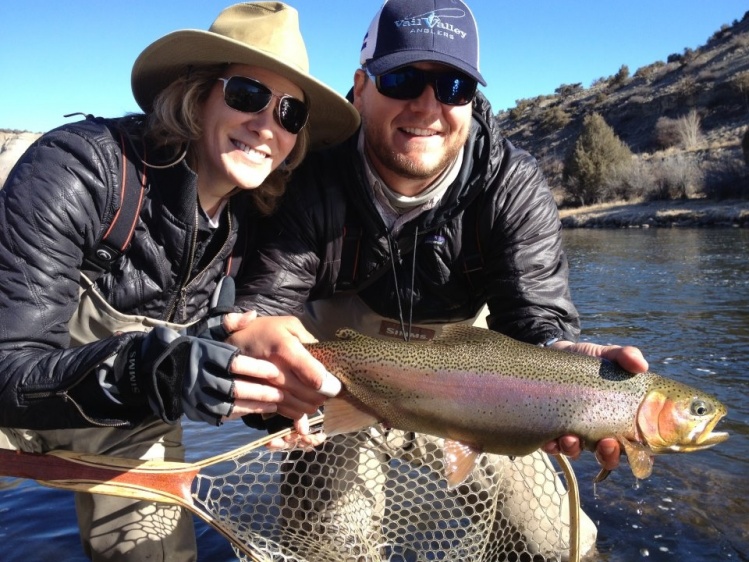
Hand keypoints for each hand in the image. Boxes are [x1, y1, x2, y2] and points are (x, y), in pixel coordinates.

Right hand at [115, 326, 286, 425]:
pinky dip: (241, 413)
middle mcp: (199, 376)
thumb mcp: (208, 329)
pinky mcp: (196, 410)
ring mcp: (196, 396)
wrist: (162, 368)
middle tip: (281, 391)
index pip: (234, 363)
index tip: (275, 370)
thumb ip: (230, 322)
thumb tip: (252, 315)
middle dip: (260, 391)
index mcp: (205, 354)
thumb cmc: (195, 346)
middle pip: (234, 387)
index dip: (256, 368)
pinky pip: (221, 415)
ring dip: (254, 405)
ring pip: (229, 405)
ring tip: (275, 402)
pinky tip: (258, 409)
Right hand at [226, 315, 340, 424]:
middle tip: (327, 393)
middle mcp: (274, 370)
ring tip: (315, 400)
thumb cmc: (265, 331)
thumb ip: (310, 340)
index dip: (329, 384)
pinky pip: (282, 411)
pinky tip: (300, 408)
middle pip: (309, 394)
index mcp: (285, 349)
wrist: (232, 342)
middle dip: (322, 396)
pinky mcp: (257, 397)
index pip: (315, 376)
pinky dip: (295, 413)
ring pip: (297, 406)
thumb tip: (326, 359)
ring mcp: (264, 386)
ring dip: (310, 406)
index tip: (334, 384)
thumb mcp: (289, 325)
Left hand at [541, 340, 648, 469]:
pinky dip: (552, 447)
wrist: (556, 354)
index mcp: (618, 420)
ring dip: (575, 450)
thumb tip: (641, 365)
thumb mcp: (608, 355)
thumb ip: (625, 356)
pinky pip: (551, 446)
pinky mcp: (550, 429)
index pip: (635, 446)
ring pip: (576, 452)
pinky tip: (551, 441)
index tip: (635, 446)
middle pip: (607, 456)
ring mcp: (574, 432)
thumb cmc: (588, 360)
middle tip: (607, 444)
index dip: (639, 454)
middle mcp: (597, 432)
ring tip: (571, 438)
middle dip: (608, 456)